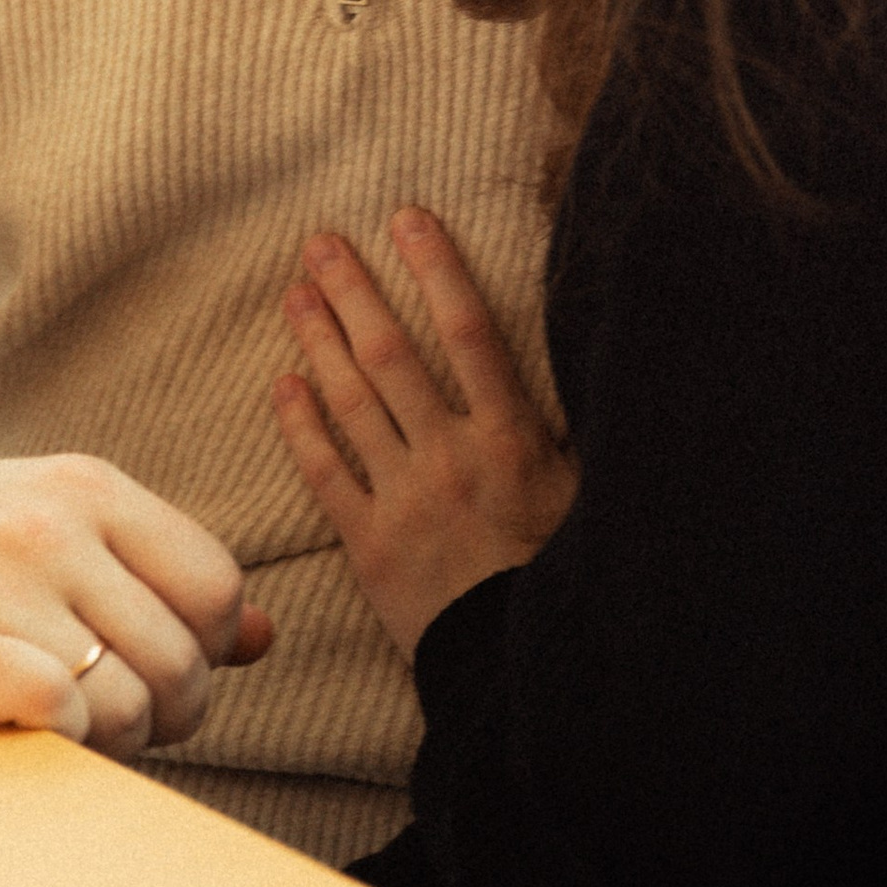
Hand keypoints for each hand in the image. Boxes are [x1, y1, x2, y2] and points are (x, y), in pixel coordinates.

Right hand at [0, 418, 270, 755]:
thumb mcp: (54, 526)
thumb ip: (158, 576)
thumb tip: (263, 636)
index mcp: (92, 491)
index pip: (217, 588)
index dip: (207, 651)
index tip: (157, 672)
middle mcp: (56, 529)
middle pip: (184, 656)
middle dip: (169, 713)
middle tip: (120, 723)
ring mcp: (2, 587)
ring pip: (133, 696)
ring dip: (120, 741)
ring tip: (78, 733)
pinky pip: (62, 712)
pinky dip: (66, 741)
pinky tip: (27, 731)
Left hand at [271, 209, 574, 656]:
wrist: (523, 667)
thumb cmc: (570, 576)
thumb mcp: (596, 494)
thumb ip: (577, 428)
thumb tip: (602, 356)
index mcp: (515, 439)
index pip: (469, 332)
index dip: (436, 269)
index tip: (407, 219)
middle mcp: (454, 457)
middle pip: (393, 354)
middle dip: (355, 291)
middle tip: (321, 243)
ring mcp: (406, 498)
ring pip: (353, 403)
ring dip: (321, 341)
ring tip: (298, 292)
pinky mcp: (370, 543)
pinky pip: (327, 473)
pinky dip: (302, 425)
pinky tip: (284, 383)